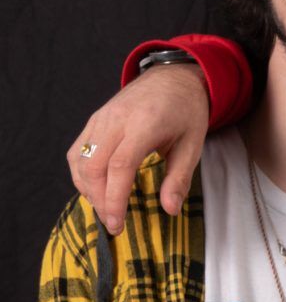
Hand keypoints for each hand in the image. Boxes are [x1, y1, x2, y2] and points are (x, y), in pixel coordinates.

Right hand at [68, 64, 208, 233]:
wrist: (173, 77)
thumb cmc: (186, 111)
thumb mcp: (193, 144)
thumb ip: (179, 177)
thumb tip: (170, 210)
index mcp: (145, 122)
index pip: (120, 165)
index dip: (114, 198)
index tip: (118, 223)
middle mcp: (117, 119)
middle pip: (94, 166)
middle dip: (100, 200)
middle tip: (114, 224)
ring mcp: (101, 117)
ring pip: (80, 161)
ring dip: (89, 190)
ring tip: (107, 209)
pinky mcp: (94, 120)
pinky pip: (77, 152)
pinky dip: (81, 175)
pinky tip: (97, 189)